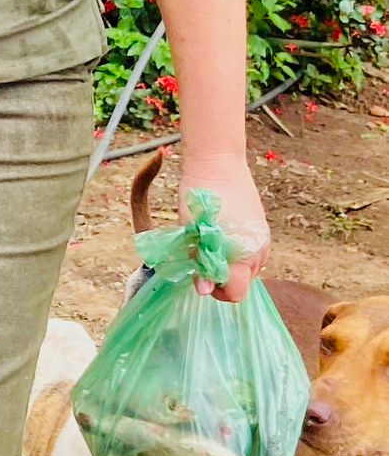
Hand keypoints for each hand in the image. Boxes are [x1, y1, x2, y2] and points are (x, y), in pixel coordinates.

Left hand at [179, 153, 269, 302]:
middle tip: (203, 263)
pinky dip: (241, 252)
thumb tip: (203, 290)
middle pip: (245, 282)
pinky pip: (255, 251)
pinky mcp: (262, 226)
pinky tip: (224, 237)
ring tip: (213, 249)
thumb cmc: (199, 196)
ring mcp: (263, 238)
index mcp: (240, 255)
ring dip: (234, 266)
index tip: (202, 280)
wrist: (217, 162)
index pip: (236, 293)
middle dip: (225, 279)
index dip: (217, 292)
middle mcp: (258, 250)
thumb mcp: (192, 231)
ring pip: (251, 267)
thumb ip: (200, 263)